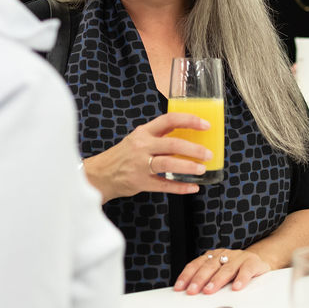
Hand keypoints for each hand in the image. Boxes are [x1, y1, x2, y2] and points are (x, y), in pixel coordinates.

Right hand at [82, 113, 212, 202]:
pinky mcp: (141, 182)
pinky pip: (164, 185)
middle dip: (193, 149)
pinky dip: (180, 187)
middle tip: (208, 153)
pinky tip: (192, 187)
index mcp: (144, 132)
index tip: (205, 125)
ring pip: (168, 164)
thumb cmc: (123, 155)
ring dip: (188, 166)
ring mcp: (141, 165)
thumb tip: (187, 135)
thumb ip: (158, 136)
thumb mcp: (138, 139)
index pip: (169, 120)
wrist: (100, 174)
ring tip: (201, 168)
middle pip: (172, 144)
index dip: (189, 121)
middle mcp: (142, 146)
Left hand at [173, 249, 271, 293]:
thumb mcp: (219, 272)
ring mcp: (238, 257)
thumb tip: (191, 293)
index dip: (187, 276)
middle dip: (199, 279)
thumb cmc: (235, 270)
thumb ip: (207, 279)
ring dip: (216, 280)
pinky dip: (241, 278)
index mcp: (213, 256)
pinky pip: (246, 270)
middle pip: (209, 266)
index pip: (196, 264)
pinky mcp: (252, 262)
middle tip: (192, 290)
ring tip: (209, 290)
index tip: (180, 287)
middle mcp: (224, 254)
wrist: (257, 261)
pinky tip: (236, 287)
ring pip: (226, 268)